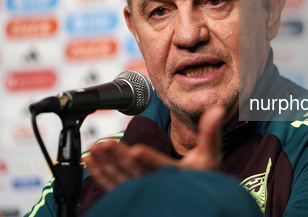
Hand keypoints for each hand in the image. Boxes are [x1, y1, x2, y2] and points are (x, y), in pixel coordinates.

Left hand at [83, 105, 224, 190]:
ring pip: (122, 179)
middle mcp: (159, 187)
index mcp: (178, 177)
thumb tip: (217, 109)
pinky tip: (90, 160)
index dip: (149, 159)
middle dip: (120, 158)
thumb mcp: (211, 155)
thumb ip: (210, 132)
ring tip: (96, 149)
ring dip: (107, 164)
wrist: (194, 198)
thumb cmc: (204, 176)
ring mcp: (144, 191)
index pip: (162, 167)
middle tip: (106, 144)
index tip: (136, 150)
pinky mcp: (132, 192)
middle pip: (136, 173)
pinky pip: (113, 185)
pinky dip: (101, 174)